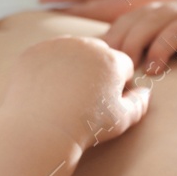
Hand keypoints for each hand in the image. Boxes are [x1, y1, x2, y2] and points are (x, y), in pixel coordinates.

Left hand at [5, 35, 150, 147]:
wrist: (40, 130)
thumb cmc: (85, 127)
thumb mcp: (122, 120)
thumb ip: (139, 103)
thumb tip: (144, 92)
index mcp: (111, 59)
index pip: (124, 65)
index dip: (121, 84)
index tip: (109, 101)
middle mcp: (85, 45)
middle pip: (98, 52)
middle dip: (97, 69)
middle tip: (87, 97)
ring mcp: (56, 46)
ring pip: (71, 51)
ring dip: (72, 66)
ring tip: (66, 93)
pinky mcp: (32, 53)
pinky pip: (45, 56)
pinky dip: (46, 69)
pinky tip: (45, 91)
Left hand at [37, 0, 176, 20]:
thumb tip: (50, 3)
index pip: (121, 6)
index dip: (85, 12)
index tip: (53, 12)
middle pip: (134, 25)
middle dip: (96, 27)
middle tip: (60, 29)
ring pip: (140, 32)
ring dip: (110, 32)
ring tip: (77, 30)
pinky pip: (147, 27)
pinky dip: (123, 27)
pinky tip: (101, 26)